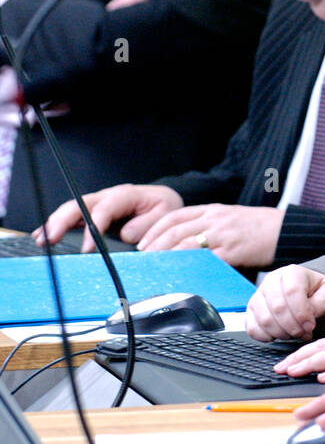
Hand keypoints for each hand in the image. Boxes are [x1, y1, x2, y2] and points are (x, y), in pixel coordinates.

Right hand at [38, 183, 182, 251]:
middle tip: (50, 239)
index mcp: (125, 195)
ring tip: (41, 239)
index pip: (104, 209)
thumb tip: (126, 235)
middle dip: (62, 221)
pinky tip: (44, 236)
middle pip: (79, 205)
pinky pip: (72, 216)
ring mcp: (98, 203)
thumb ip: (147, 224)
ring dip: (54, 223)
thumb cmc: (163, 207)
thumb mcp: (165, 213)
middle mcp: (107, 196)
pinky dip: (57, 225)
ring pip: (71, 209)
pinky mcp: (92, 212)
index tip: (87, 249)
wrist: (163, 200)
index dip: (93, 227)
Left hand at [137, 203, 282, 266]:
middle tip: (144, 260)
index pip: (175, 216)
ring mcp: (224, 234)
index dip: (154, 230)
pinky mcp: (234, 250)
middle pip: (176, 230)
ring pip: (188, 243)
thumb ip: (206, 225)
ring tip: (158, 269)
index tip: (142, 244)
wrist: (284, 230)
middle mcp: (214, 218)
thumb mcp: (227, 217)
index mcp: (211, 209)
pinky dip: (193, 267)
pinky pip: (208, 259)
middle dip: (156, 246)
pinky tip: (184, 275)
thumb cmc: (255, 227)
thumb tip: (180, 242)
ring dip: (168, 257)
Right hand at [245, 265, 324, 341]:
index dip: (302, 313)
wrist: (310, 295)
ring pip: (264, 320)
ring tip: (296, 333)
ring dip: (282, 333)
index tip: (311, 326)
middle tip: (305, 333)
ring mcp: (259, 296)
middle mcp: (271, 281)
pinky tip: (281, 335)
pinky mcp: (252, 311)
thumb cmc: (319, 294)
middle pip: (277, 308)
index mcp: (292, 273)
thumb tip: (307, 316)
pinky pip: (252, 329)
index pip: (291, 292)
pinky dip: (267, 337)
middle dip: (293, 327)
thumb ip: (321, 304)